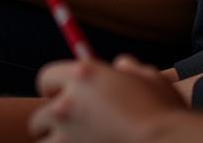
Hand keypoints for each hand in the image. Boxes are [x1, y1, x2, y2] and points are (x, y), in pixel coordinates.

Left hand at [31, 56, 187, 141]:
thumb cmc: (163, 109)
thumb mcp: (148, 77)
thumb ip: (129, 69)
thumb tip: (120, 66)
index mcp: (82, 74)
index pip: (46, 78)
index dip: (56, 89)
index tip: (65, 97)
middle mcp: (66, 104)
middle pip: (40, 116)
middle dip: (53, 123)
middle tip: (74, 128)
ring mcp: (65, 138)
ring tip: (82, 142)